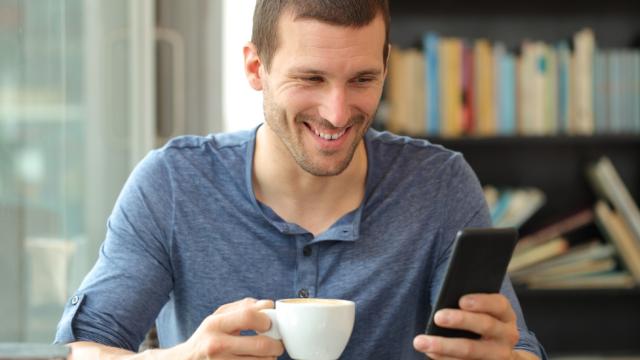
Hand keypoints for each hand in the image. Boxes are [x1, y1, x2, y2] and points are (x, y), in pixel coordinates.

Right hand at [179, 297, 284, 358]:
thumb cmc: (208, 336)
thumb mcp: (219, 317)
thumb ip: (243, 307)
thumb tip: (269, 306)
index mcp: (215, 324)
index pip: (249, 316)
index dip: (266, 319)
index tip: (268, 323)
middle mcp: (216, 345)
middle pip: (261, 345)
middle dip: (276, 344)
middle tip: (277, 343)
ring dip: (271, 357)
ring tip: (266, 353)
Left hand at [413, 294, 536, 359]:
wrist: (498, 353)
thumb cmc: (482, 323)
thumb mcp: (483, 311)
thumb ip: (469, 304)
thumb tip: (445, 298)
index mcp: (505, 315)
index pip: (498, 305)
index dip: (482, 302)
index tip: (461, 300)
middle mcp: (506, 335)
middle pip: (485, 325)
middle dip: (460, 320)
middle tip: (438, 317)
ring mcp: (499, 355)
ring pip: (471, 350)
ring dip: (444, 346)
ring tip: (420, 341)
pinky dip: (445, 358)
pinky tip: (431, 353)